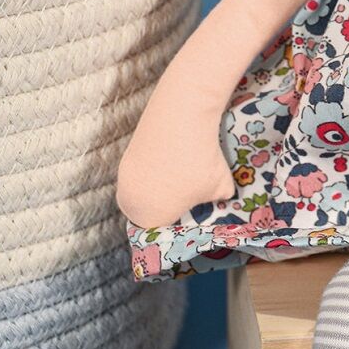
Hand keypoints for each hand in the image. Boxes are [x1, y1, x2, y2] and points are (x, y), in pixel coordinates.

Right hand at [116, 122, 235, 229]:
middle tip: (191, 198)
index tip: (195, 217)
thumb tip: (224, 198)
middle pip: (152, 214)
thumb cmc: (199, 161)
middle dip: (170, 209)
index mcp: (148, 218)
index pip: (163, 233)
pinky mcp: (126, 156)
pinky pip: (143, 173)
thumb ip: (220, 200)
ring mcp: (124, 178)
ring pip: (146, 192)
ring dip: (161, 188)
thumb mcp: (221, 187)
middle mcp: (128, 201)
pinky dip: (156, 170)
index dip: (181, 226)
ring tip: (183, 176)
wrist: (179, 114)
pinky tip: (173, 160)